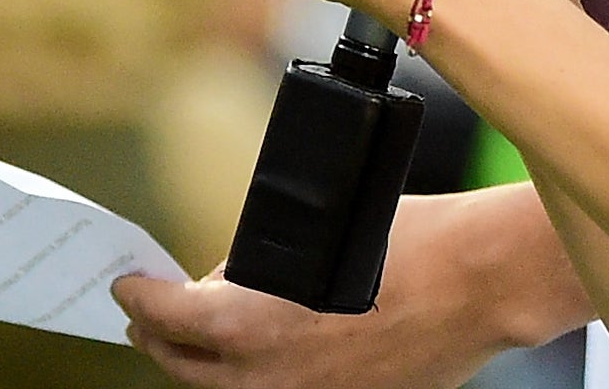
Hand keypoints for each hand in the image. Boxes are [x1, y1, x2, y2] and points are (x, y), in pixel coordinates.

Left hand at [112, 187, 593, 387]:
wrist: (483, 283)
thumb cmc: (414, 241)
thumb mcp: (324, 233)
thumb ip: (268, 268)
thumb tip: (233, 279)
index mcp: (256, 327)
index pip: (171, 318)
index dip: (141, 299)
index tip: (125, 284)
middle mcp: (271, 377)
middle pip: (188, 368)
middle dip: (159, 338)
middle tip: (143, 315)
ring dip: (204, 363)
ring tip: (194, 335)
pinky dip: (256, 376)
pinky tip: (264, 350)